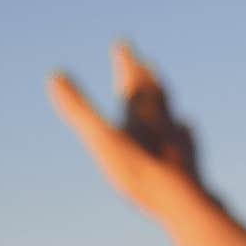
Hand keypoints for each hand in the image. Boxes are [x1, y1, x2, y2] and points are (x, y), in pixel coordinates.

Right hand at [47, 41, 209, 219]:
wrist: (183, 201)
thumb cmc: (139, 171)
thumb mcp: (101, 138)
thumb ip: (78, 109)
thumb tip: (54, 75)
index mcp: (142, 115)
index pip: (134, 81)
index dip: (126, 62)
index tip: (123, 43)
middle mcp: (164, 123)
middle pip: (156, 94)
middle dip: (147, 78)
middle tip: (145, 63)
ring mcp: (180, 143)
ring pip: (173, 114)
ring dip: (165, 103)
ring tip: (164, 95)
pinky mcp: (191, 165)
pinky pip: (188, 141)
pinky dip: (184, 131)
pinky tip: (187, 131)